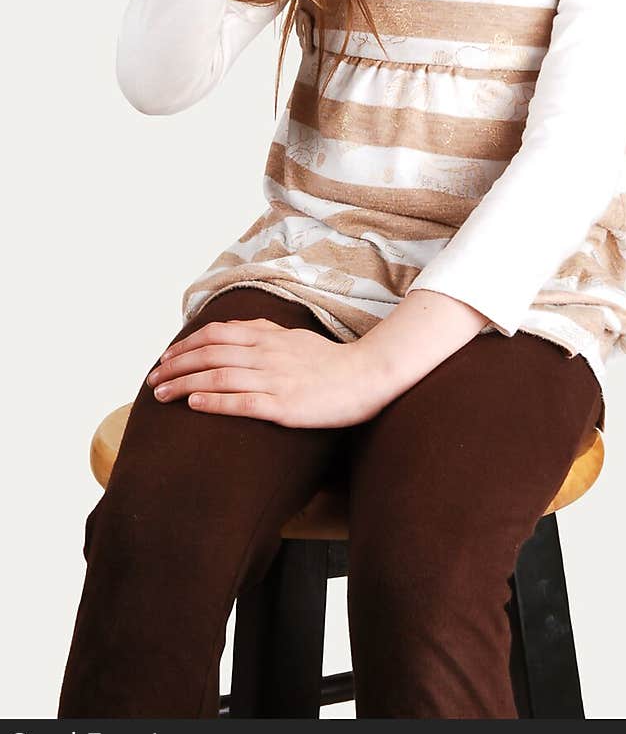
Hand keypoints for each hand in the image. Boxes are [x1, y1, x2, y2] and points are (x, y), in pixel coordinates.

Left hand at [145, 317, 390, 427]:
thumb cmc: (330, 360)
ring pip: (218, 377)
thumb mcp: (294, 337)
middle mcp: (266, 354)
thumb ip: (264, 331)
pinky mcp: (283, 405)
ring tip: (161, 395)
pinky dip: (213, 402)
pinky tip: (193, 405)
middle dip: (174, 366)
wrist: (365, 376)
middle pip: (209, 354)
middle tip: (152, 380)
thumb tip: (234, 328)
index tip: (165, 358)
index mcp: (268, 336)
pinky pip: (241, 402)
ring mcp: (274, 379)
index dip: (185, 345)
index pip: (215, 334)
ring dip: (183, 384)